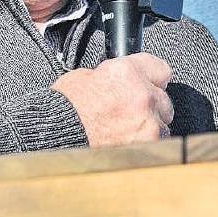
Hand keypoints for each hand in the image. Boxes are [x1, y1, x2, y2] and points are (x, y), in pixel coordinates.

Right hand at [53, 52, 173, 145]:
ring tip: (124, 131)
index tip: (148, 84)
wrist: (54, 137)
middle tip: (129, 112)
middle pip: (163, 99)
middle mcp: (142, 95)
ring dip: (149, 127)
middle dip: (150, 105)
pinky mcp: (145, 147)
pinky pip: (156, 144)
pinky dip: (144, 145)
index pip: (161, 70)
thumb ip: (118, 76)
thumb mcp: (90, 76)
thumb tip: (130, 80)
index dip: (152, 78)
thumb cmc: (65, 108)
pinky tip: (125, 143)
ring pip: (161, 124)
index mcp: (128, 72)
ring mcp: (147, 123)